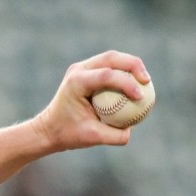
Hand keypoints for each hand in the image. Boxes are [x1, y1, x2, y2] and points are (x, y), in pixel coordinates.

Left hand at [31, 49, 150, 151]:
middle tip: (147, 81)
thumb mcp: (92, 138)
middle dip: (133, 65)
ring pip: (112, 58)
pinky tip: (137, 85)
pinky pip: (109, 67)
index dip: (127, 83)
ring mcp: (82, 68)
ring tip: (146, 81)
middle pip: (111, 58)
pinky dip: (124, 73)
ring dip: (131, 66)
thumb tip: (132, 130)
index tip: (140, 97)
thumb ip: (114, 135)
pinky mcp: (87, 72)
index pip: (106, 75)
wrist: (48, 129)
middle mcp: (78, 70)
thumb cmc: (67, 134)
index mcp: (76, 82)